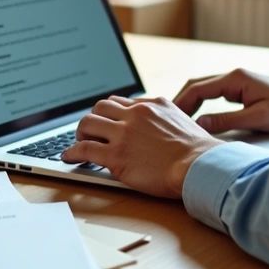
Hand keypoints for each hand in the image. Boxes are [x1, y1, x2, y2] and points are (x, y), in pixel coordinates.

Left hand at [61, 96, 222, 198]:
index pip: (121, 102)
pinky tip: (70, 157)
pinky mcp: (116, 156)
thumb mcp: (181, 121)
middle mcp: (135, 115)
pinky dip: (72, 152)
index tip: (107, 122)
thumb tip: (155, 125)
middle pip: (100, 107)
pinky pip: (85, 149)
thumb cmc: (197, 151)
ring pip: (87, 123)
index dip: (110, 113)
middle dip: (93, 119)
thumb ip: (163, 118)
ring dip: (80, 133)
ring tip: (79, 143)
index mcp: (151, 105)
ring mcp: (124, 134)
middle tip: (91, 131)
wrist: (199, 166)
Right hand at [173, 68, 268, 134]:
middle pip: (196, 86)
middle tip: (168, 121)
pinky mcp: (238, 88)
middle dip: (180, 103)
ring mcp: (235, 81)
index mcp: (235, 78)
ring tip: (178, 121)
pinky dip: (200, 103)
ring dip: (189, 103)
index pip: (198, 89)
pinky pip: (212, 93)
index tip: (171, 120)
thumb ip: (227, 122)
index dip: (181, 104)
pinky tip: (195, 117)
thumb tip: (199, 126)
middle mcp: (232, 76)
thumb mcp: (257, 118)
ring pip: (202, 89)